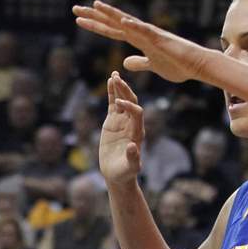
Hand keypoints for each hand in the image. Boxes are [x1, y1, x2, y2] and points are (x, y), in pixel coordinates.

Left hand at [73, 1, 207, 83]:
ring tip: (95, 6)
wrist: (196, 65)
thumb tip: (124, 62)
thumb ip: (138, 62)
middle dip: (94, 16)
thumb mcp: (151, 66)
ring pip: (126, 22)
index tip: (79, 20)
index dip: (95, 25)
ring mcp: (150, 35)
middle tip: (75, 9)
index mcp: (138, 40)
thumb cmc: (177, 65)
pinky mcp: (160, 40)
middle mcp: (141, 33)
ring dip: (111, 14)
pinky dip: (134, 26)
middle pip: (113, 22)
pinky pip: (145, 32)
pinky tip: (122, 21)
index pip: (111, 30)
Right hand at [97, 72, 143, 186]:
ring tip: (114, 75)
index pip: (137, 113)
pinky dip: (112, 93)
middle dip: (126, 91)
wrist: (117, 174)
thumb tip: (132, 147)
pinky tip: (110, 80)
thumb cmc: (125, 173)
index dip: (130, 106)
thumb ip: (133, 158)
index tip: (119, 104)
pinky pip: (113, 104)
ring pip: (123, 100)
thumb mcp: (130, 168)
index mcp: (138, 132)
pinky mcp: (113, 121)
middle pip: (132, 102)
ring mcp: (122, 121)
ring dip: (119, 87)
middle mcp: (132, 123)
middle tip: (118, 79)